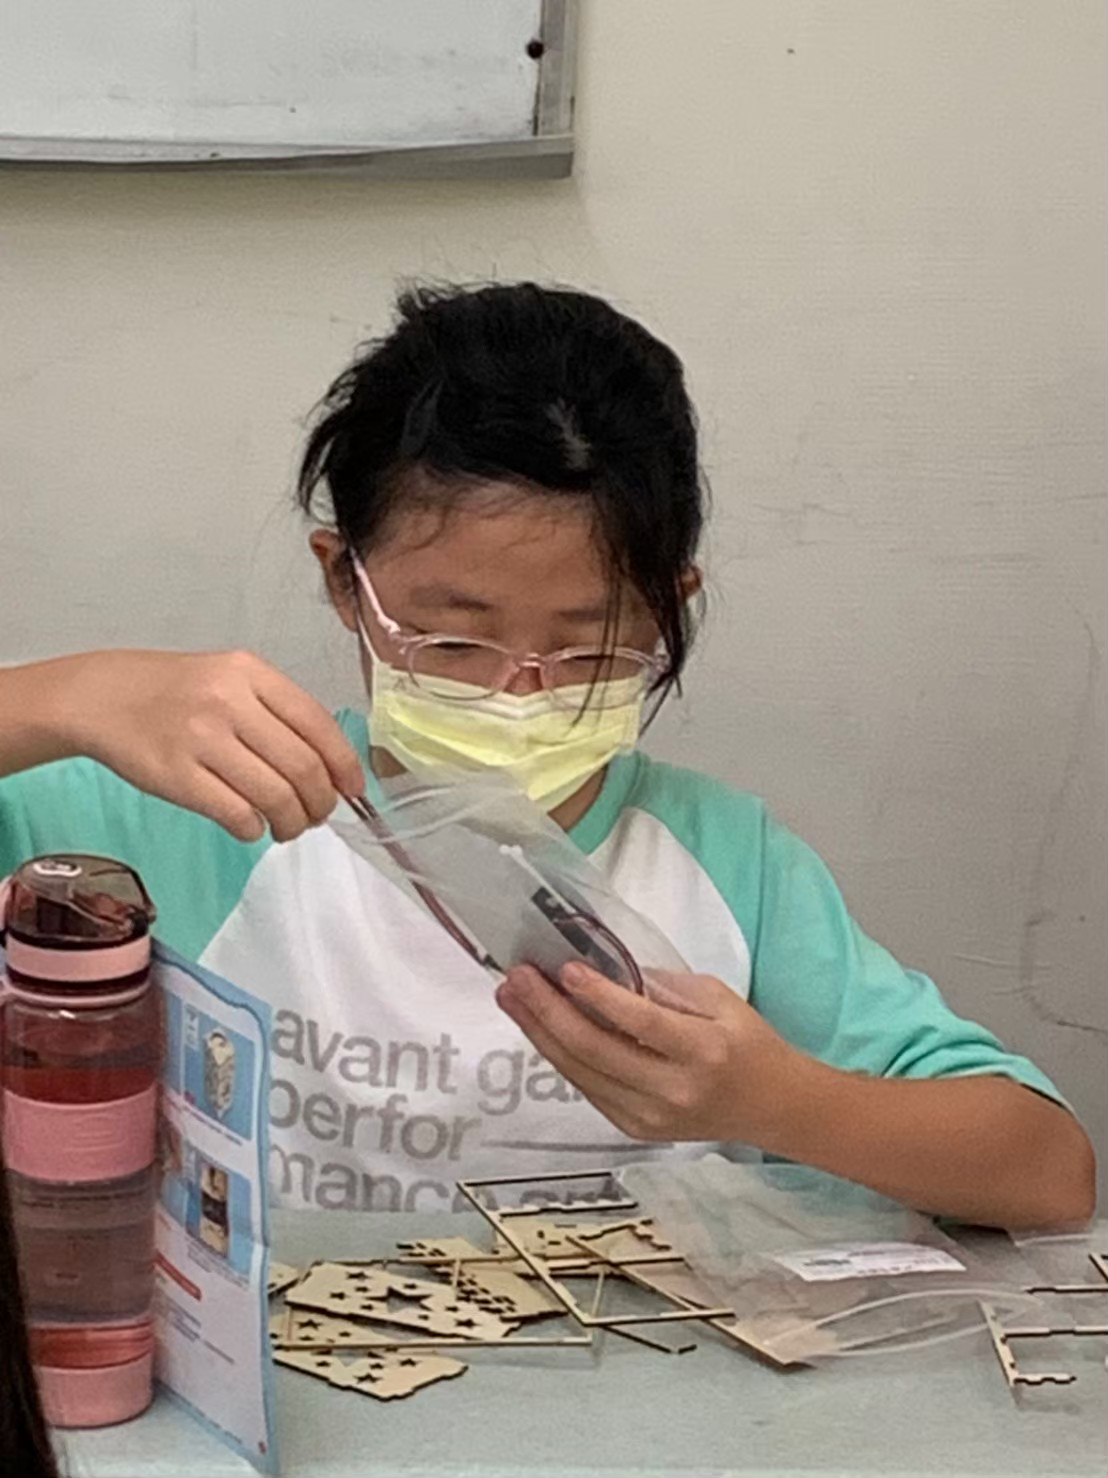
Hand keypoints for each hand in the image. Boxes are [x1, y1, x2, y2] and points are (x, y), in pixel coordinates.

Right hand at [63, 649, 364, 841]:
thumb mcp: (231, 678)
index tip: (352, 789)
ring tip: (288, 827)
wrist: (104, 697)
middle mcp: (229, 701)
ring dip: (292, 822)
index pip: (318, 723)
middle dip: (321, 802)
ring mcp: (201, 739)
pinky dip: (254, 829)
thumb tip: (330, 766)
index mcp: (251, 673)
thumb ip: (277, 711)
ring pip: (274, 795)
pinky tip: (252, 827)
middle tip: (318, 815)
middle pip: (302, 766)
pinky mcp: (176, 776)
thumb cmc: (177, 692)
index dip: (344, 764)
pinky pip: (236, 813)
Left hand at [496, 961, 802, 1144]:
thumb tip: (605, 969)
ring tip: (511, 997)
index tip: (565, 968)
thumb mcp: (718, 999)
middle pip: (598, 1051)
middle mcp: (674, 1090)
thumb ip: (663, 987)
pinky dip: (559, 1055)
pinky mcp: (635, 1130)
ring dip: (540, 1033)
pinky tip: (538, 1027)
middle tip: (517, 977)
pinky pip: (587, 1088)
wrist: (773, 1107)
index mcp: (703, 1051)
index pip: (641, 1023)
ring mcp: (651, 1117)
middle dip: (549, 1011)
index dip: (600, 996)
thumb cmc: (748, 1043)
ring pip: (581, 1073)